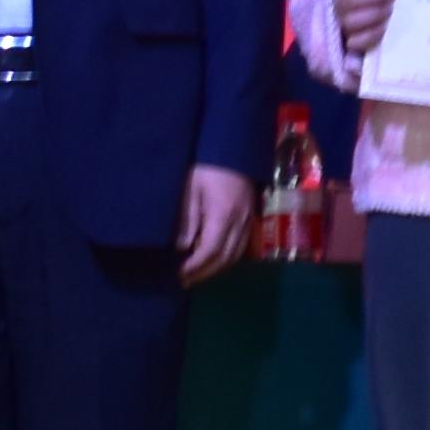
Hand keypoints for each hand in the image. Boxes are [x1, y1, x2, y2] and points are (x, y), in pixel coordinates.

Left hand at [178, 165, 256, 284]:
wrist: (234, 148)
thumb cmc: (207, 166)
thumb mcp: (190, 189)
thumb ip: (187, 219)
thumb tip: (182, 248)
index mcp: (223, 215)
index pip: (210, 250)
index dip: (195, 266)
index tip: (179, 274)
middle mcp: (239, 222)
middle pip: (225, 258)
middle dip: (204, 273)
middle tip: (185, 281)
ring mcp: (248, 220)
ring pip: (235, 255)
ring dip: (217, 269)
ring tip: (198, 275)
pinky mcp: (251, 217)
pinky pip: (242, 246)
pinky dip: (228, 259)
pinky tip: (215, 260)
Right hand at [328, 0, 398, 55]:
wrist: (348, 23)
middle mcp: (338, 5)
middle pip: (351, 0)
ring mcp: (341, 24)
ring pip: (354, 21)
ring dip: (377, 14)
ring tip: (390, 9)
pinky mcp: (349, 42)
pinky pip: (358, 41)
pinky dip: (374, 33)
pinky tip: (384, 26)